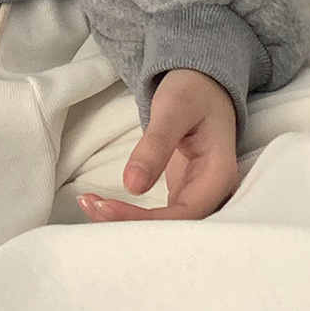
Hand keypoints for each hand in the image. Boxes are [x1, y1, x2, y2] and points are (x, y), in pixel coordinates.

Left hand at [77, 69, 239, 221]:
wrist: (202, 84)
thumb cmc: (193, 90)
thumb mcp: (173, 108)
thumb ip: (156, 144)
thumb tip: (132, 186)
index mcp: (218, 174)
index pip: (185, 214)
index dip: (147, 221)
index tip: (108, 210)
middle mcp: (211, 191)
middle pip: (176, 226)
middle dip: (133, 225)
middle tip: (92, 208)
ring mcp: (198, 193)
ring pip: (166, 223)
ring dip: (129, 221)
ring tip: (91, 206)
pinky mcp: (183, 191)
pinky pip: (160, 211)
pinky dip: (132, 212)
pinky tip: (105, 205)